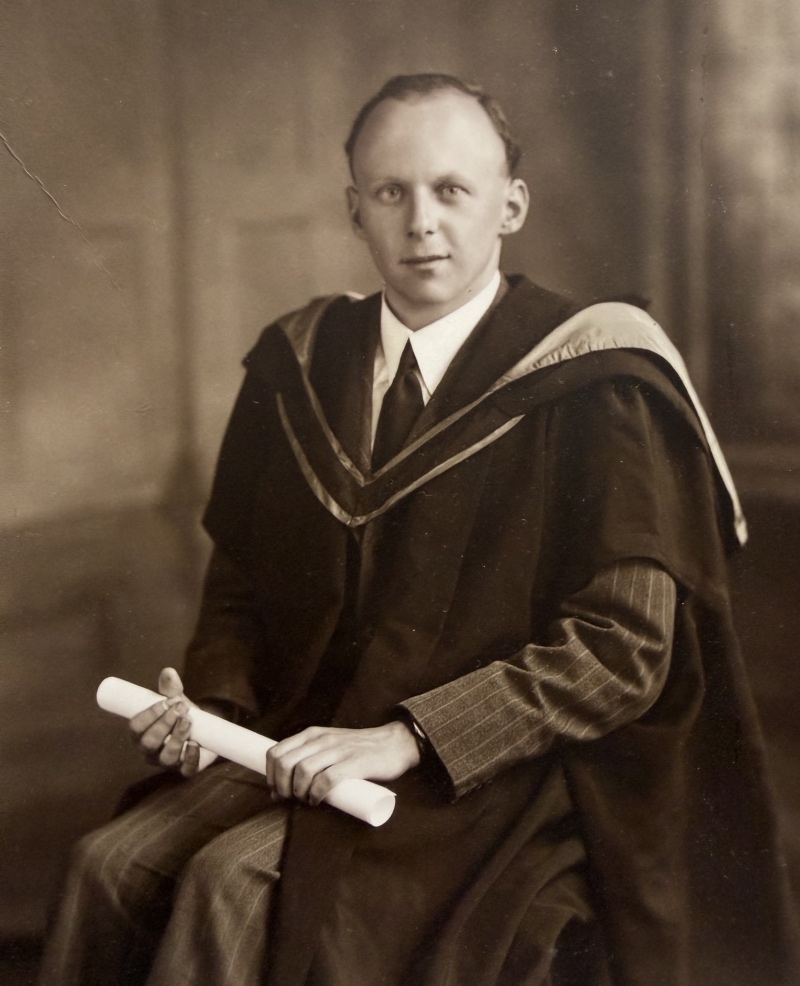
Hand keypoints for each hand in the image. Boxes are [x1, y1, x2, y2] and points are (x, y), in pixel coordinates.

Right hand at [128, 668, 215, 777]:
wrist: (205, 727)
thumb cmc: (181, 713)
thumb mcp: (175, 699)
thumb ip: (170, 688)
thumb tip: (168, 672)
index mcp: (141, 733)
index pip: (136, 727)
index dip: (150, 714)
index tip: (167, 701)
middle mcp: (150, 751)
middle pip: (149, 743)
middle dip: (164, 724)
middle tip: (182, 708)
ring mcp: (167, 762)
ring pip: (166, 757)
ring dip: (177, 738)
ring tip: (189, 721)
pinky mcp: (186, 769)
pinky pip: (186, 770)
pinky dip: (191, 758)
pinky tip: (195, 744)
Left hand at [266, 721, 419, 806]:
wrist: (394, 743)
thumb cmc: (359, 750)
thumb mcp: (330, 744)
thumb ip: (311, 757)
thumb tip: (285, 786)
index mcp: (313, 734)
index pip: (277, 752)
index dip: (270, 775)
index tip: (275, 791)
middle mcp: (322, 740)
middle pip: (285, 763)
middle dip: (281, 786)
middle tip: (289, 799)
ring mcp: (338, 750)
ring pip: (302, 770)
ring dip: (298, 791)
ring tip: (305, 800)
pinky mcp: (355, 763)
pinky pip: (326, 780)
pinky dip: (317, 794)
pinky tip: (318, 801)